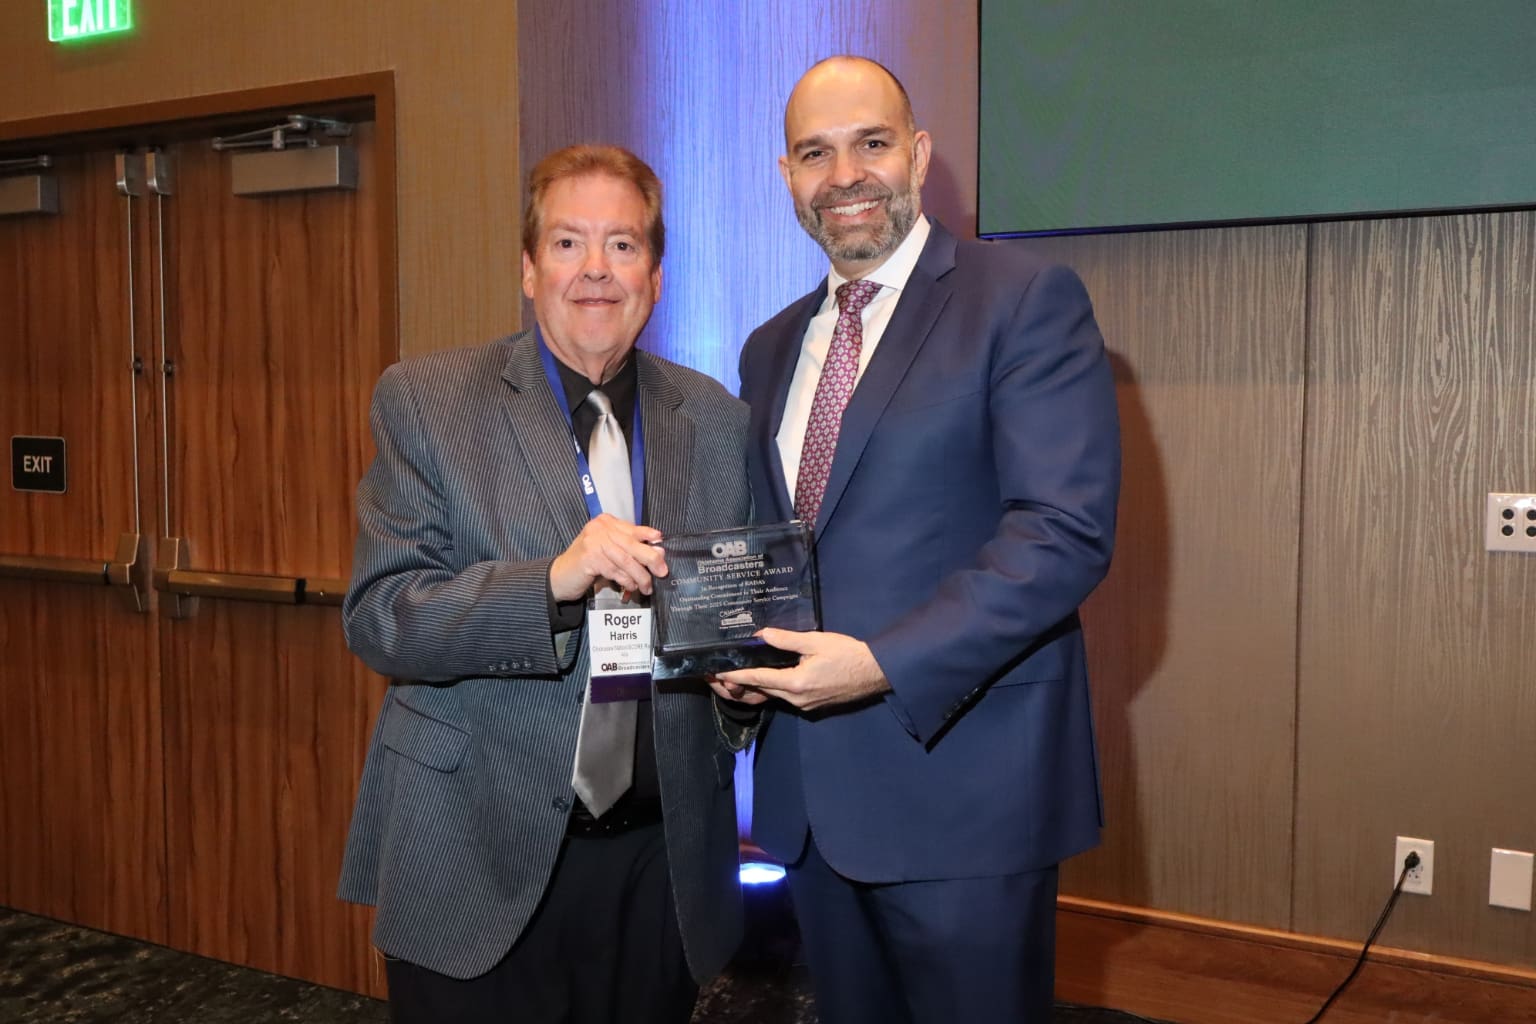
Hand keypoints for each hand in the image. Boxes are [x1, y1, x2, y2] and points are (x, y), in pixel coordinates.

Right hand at [549, 514, 666, 600]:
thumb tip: (658, 551)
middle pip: (632, 543)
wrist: (560, 576)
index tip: (661, 541)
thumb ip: (630, 549)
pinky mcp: (589, 557)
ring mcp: (593, 541)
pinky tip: (630, 587)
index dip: (648, 535)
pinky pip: (615, 570)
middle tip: (662, 571)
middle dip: (650, 559)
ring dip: (640, 576)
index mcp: (606, 522)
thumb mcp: (610, 552)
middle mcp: (599, 528)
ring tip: (646, 586)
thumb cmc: (588, 564)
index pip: (632, 528)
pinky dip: (626, 580)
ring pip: (625, 560)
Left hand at [716, 628, 890, 711]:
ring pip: (771, 696)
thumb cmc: (847, 654)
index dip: (735, 675)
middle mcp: (796, 699)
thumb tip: (761, 634)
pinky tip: (762, 680)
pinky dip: (769, 690)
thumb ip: (786, 639)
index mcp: (795, 683)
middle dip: (739, 684)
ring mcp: (804, 705)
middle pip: (761, 691)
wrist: (874, 673)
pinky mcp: (810, 705)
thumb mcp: (816, 641)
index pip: (758, 679)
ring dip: (753, 688)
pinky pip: (783, 698)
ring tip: (734, 678)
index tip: (717, 672)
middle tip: (719, 675)